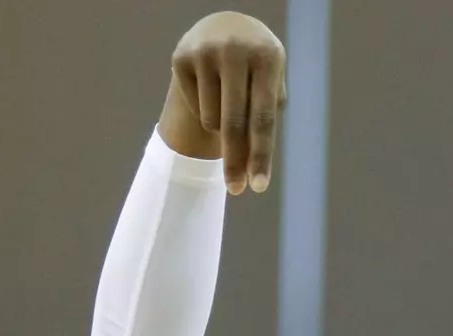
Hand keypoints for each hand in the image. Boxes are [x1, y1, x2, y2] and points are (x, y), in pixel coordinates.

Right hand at [160, 12, 285, 194]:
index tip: (258, 187)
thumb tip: (250, 167)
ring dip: (222, 128)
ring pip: (212, 120)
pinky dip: (206, 110)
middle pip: (233, 124)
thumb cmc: (256, 68)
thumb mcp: (270, 85)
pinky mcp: (182, 57)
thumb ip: (265, 122)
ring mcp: (206, 51)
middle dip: (235, 162)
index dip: (261, 155)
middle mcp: (236, 50)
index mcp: (268, 57)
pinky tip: (211, 89)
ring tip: (229, 102)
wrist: (224, 27)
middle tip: (236, 190)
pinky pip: (196, 108)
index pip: (263, 118)